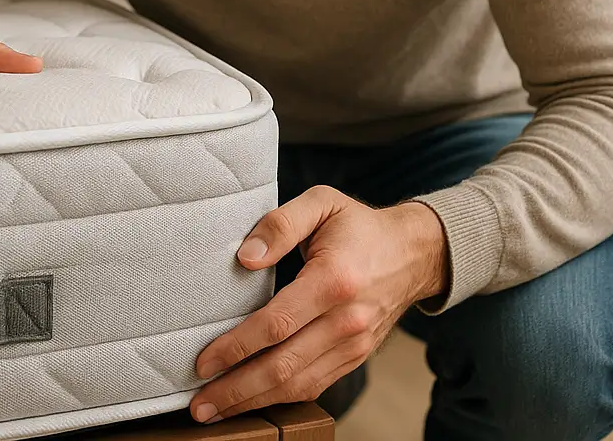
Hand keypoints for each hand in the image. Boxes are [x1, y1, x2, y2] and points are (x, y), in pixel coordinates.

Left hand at [189, 187, 448, 422]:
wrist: (413, 252)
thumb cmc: (358, 225)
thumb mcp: (320, 202)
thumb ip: (279, 224)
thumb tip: (244, 257)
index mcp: (334, 280)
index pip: (277, 324)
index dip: (236, 347)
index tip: (203, 361)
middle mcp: (346, 320)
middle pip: (284, 367)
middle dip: (237, 389)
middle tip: (198, 404)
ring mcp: (354, 344)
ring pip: (299, 385)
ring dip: (254, 402)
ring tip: (216, 410)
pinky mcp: (356, 356)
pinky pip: (316, 385)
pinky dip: (282, 398)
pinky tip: (253, 400)